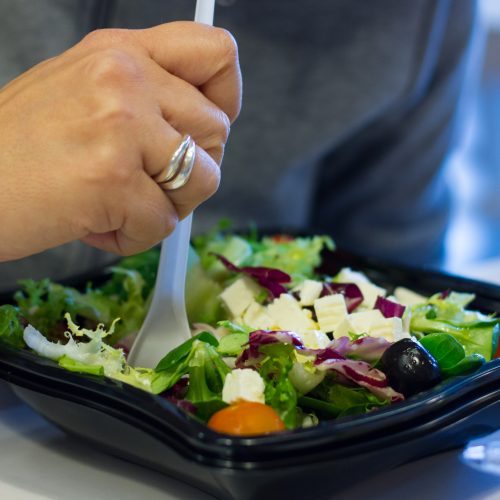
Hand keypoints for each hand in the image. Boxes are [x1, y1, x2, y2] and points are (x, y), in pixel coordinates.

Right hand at [0, 21, 241, 260]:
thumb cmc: (23, 148)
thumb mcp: (83, 92)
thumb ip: (146, 96)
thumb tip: (207, 124)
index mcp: (122, 51)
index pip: (217, 52)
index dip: (226, 96)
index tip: (206, 128)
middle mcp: (126, 77)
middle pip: (217, 130)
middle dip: (190, 170)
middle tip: (144, 182)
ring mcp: (121, 125)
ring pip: (204, 179)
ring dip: (167, 206)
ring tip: (120, 205)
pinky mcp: (113, 178)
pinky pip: (165, 223)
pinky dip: (136, 236)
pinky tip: (98, 225)